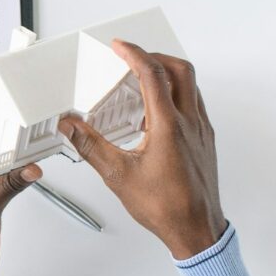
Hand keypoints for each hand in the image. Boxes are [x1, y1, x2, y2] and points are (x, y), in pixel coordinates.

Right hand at [58, 41, 226, 259]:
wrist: (196, 229)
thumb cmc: (165, 207)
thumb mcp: (117, 175)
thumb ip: (90, 146)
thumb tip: (70, 125)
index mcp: (168, 126)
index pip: (153, 75)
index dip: (134, 54)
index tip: (120, 46)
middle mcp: (190, 123)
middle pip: (180, 70)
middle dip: (155, 56)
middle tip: (132, 57)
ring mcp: (202, 130)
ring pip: (190, 85)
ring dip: (167, 73)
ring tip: (142, 79)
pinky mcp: (205, 139)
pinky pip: (193, 103)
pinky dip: (175, 94)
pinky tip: (156, 111)